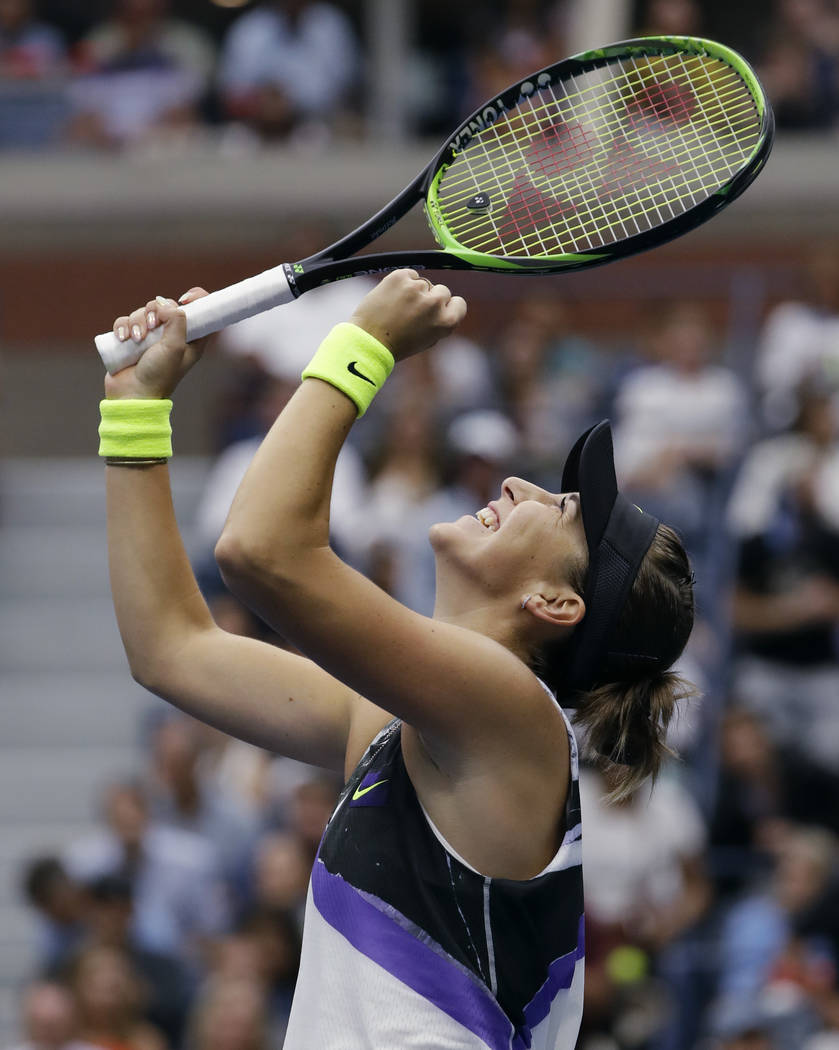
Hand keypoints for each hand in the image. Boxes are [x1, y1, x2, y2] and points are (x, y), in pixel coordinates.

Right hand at [104, 288, 209, 399]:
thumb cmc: (159, 375)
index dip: (196, 300)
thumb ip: (176, 321)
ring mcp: (150, 337)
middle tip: (151, 325)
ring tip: (135, 339)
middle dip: (154, 311)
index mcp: (190, 339)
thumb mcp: (175, 347)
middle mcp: (171, 336)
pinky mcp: (130, 340)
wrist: (133, 395)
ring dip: (136, 321)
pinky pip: (125, 321)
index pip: (199, 312)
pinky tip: (122, 338)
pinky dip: (122, 326)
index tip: (185, 299)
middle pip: (165, 306)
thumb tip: (166, 303)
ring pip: (142, 312)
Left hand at [350, 269, 466, 361]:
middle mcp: (434, 303)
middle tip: (412, 312)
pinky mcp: (401, 277)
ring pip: (423, 283)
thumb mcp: (428, 339)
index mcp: (446, 321)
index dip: (447, 307)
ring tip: (397, 308)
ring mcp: (417, 288)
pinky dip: (402, 283)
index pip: (459, 303)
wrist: (369, 340)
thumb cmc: (398, 344)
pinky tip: (391, 298)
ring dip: (413, 292)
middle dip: (430, 298)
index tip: (436, 311)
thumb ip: (439, 321)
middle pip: (442, 291)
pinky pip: (409, 275)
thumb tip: (444, 303)